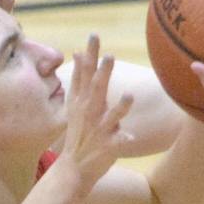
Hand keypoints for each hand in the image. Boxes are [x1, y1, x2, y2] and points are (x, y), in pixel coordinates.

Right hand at [60, 34, 134, 189]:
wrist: (73, 168)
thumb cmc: (79, 132)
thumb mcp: (74, 103)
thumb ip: (79, 78)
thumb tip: (78, 52)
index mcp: (82, 101)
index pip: (85, 73)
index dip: (90, 55)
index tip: (94, 35)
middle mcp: (89, 113)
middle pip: (97, 90)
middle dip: (103, 74)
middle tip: (109, 56)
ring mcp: (98, 130)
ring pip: (110, 117)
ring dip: (120, 107)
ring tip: (129, 96)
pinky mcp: (106, 147)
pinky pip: (117, 142)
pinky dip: (123, 139)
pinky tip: (130, 136)